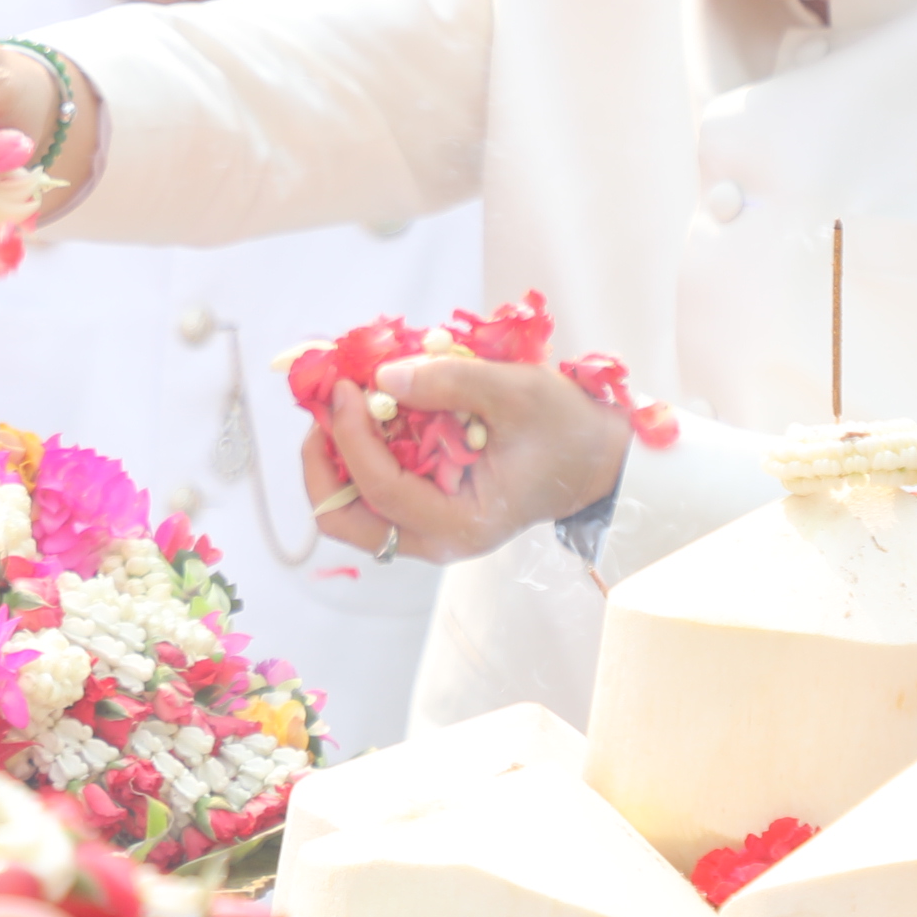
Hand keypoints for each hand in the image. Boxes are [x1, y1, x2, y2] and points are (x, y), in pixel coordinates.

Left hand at [300, 350, 633, 563]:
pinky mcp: (425, 509)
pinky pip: (370, 492)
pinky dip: (357, 454)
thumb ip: (450, 381)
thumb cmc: (565, 430)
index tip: (344, 388)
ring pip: (350, 510)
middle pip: (345, 519)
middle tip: (327, 407)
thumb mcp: (517, 393)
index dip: (351, 437)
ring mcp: (427, 528)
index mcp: (462, 524)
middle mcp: (437, 538)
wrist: (595, 458)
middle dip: (321, 462)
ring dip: (334, 457)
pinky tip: (368, 414)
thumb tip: (383, 377)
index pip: (381, 489)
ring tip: (343, 405)